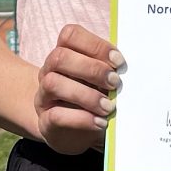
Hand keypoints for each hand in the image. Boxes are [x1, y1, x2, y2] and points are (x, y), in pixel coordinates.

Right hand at [31, 23, 121, 154]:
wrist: (73, 134)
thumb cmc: (91, 100)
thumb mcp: (100, 81)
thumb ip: (108, 70)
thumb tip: (126, 69)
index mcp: (64, 55)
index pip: (69, 35)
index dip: (95, 45)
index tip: (118, 62)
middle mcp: (48, 71)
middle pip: (59, 57)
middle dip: (92, 69)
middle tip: (114, 83)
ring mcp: (43, 96)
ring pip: (53, 84)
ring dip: (86, 95)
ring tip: (108, 106)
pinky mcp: (45, 121)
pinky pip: (56, 115)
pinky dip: (82, 118)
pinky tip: (100, 122)